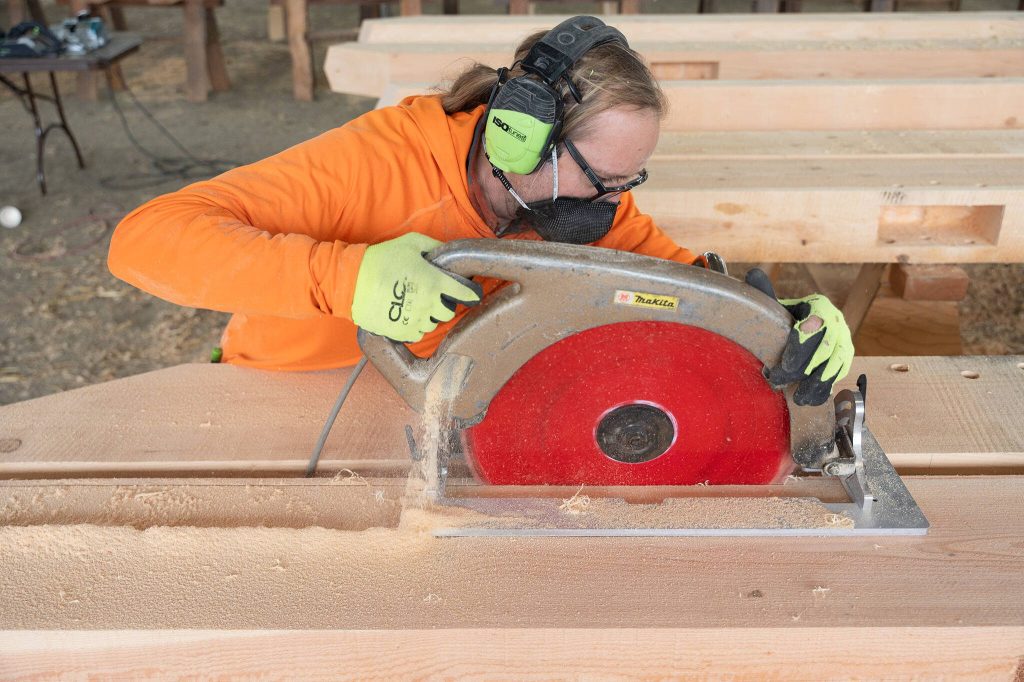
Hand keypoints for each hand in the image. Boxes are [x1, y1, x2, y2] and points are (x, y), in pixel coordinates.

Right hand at [351, 233, 482, 342]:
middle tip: (432, 296)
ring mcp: (415, 319)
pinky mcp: (402, 331)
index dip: (470, 293)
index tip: (472, 295)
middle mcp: (429, 303)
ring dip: (428, 316)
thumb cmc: (381, 259)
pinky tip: (405, 314)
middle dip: (444, 304)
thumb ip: (434, 246)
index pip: (464, 292)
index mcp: (435, 281)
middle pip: (449, 312)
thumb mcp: (411, 243)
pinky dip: (414, 326)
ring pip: (432, 324)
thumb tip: (449, 251)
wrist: (352, 280)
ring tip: (414, 304)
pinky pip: (417, 334)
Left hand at [744, 268, 853, 405]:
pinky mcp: (846, 359)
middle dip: (802, 369)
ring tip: (798, 397)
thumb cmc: (788, 316)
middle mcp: (837, 323)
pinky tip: (811, 399)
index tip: (786, 364)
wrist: (808, 325)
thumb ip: (765, 292)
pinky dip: (825, 389)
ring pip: (836, 365)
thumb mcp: (777, 304)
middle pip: (824, 348)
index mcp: (820, 307)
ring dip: (816, 383)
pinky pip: (839, 375)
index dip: (801, 346)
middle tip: (779, 381)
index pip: (816, 324)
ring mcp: (845, 342)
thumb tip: (753, 274)